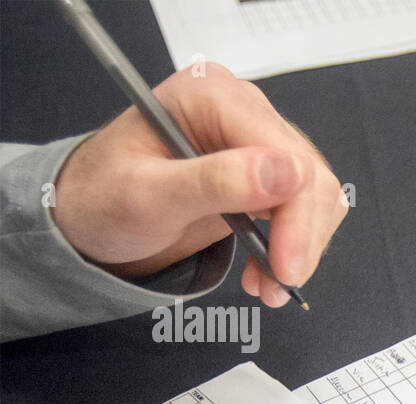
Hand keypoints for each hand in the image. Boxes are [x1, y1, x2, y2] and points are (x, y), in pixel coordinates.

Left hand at [50, 63, 347, 307]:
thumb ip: (214, 182)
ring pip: (318, 195)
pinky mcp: (267, 171)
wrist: (91, 214)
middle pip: (310, 175)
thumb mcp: (147, 196)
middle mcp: (243, 108)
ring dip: (301, 247)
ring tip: (267, 286)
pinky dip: (296, 245)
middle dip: (301, 238)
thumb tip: (288, 174)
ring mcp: (258, 138)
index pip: (284, 153)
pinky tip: (266, 269)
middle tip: (277, 288)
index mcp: (211, 95)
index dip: (295, 215)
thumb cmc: (104, 199)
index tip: (285, 269)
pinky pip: (306, 207)